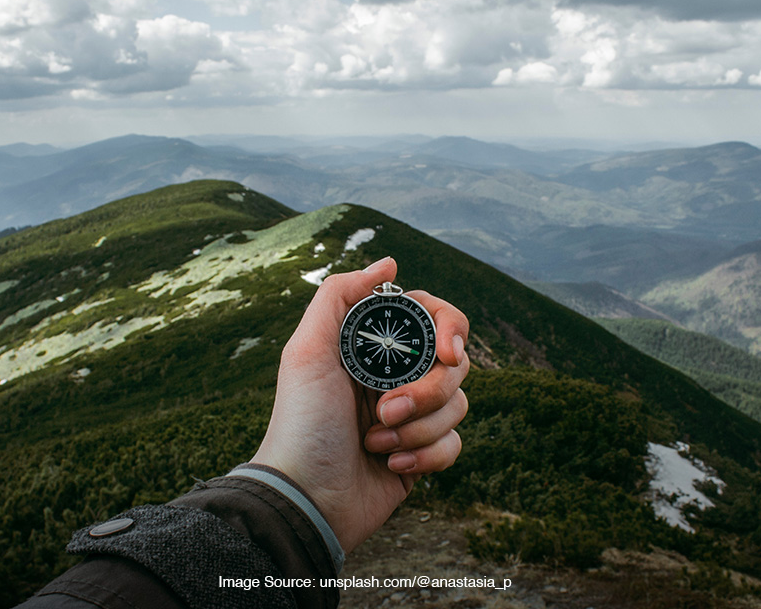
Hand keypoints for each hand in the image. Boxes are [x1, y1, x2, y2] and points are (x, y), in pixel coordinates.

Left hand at [251, 257, 469, 551]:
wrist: (306, 498)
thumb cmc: (302, 423)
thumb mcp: (307, 350)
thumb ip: (340, 295)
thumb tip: (390, 263)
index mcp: (374, 347)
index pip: (434, 319)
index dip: (450, 330)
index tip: (446, 354)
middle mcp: (396, 376)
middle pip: (455, 364)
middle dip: (426, 391)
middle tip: (386, 410)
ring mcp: (411, 416)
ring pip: (458, 405)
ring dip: (418, 428)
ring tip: (376, 443)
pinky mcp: (422, 454)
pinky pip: (454, 444)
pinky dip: (426, 456)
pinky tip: (391, 465)